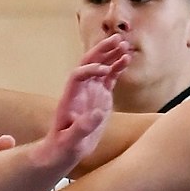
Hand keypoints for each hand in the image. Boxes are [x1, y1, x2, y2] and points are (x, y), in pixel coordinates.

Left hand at [33, 36, 127, 169]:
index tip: (105, 71)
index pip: (78, 75)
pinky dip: (117, 67)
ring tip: (124, 45)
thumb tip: (98, 113)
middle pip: (88, 64)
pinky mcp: (101, 96)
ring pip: (100, 67)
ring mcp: (91, 91)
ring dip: (111, 54)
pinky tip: (126, 59)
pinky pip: (109, 77)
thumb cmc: (63, 148)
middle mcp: (80, 90)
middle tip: (116, 40)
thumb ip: (82, 128)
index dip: (90, 70)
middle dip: (101, 51)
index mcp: (70, 98)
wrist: (64, 150)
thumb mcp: (70, 143)